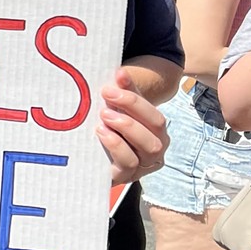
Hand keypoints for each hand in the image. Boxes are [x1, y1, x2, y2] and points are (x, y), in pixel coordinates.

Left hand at [96, 68, 168, 184]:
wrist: (93, 160)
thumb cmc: (108, 130)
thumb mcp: (116, 111)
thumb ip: (122, 93)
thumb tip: (120, 72)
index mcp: (156, 130)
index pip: (154, 114)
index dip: (136, 99)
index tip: (113, 84)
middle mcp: (155, 147)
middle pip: (157, 128)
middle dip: (133, 110)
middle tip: (106, 100)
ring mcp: (143, 164)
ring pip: (150, 148)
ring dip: (127, 129)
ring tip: (103, 118)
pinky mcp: (126, 176)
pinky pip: (129, 163)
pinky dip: (117, 146)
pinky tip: (102, 134)